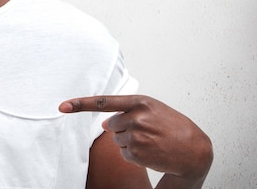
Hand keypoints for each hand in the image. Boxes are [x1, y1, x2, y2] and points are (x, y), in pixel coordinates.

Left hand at [59, 95, 212, 179]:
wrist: (195, 150)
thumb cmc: (173, 127)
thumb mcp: (153, 109)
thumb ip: (127, 110)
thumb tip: (105, 123)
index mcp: (141, 102)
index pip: (104, 102)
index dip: (80, 104)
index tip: (62, 106)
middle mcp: (137, 117)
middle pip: (111, 124)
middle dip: (123, 128)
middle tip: (146, 131)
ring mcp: (136, 136)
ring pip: (117, 139)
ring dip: (129, 142)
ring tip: (151, 141)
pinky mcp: (136, 152)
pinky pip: (123, 153)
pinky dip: (134, 154)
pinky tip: (151, 151)